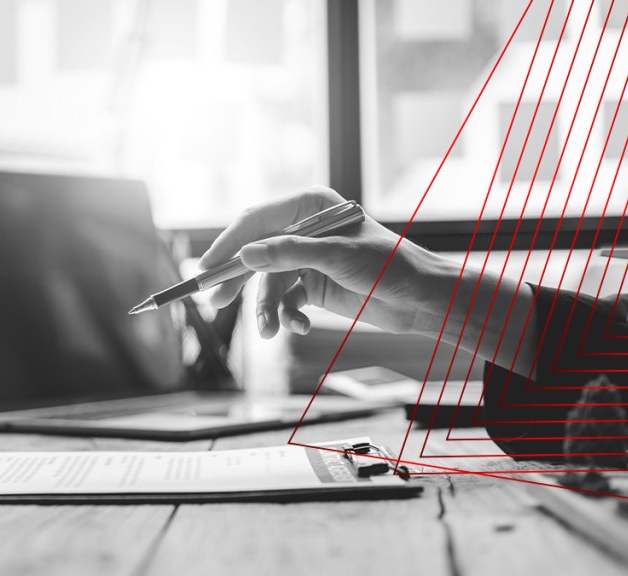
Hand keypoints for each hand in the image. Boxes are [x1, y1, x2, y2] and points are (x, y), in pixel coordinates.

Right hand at [200, 187, 450, 337]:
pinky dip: (287, 316)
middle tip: (216, 302)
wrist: (421, 300)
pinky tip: (300, 326)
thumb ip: (288, 254)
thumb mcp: (335, 258)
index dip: (228, 244)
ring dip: (267, 308)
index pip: (255, 221)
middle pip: (255, 253)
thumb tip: (245, 255)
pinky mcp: (312, 284)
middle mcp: (303, 229)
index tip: (206, 267)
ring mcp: (306, 258)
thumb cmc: (388, 266)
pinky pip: (284, 300)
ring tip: (269, 330)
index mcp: (308, 206)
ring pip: (268, 283)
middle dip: (238, 281)